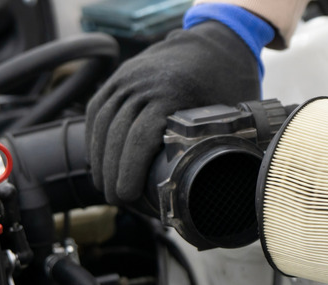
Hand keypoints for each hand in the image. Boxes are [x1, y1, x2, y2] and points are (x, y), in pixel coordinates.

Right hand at [86, 20, 260, 203]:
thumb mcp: (233, 112)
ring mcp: (128, 76)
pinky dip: (94, 136)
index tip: (126, 195)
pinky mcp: (120, 76)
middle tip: (115, 200)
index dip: (128, 170)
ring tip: (104, 185)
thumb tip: (227, 186)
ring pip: (101, 121)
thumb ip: (226, 145)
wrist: (215, 41)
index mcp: (173, 92)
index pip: (139, 137)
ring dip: (99, 157)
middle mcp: (144, 82)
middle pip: (115, 133)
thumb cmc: (227, 81)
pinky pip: (97, 109)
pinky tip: (98, 158)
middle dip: (110, 171)